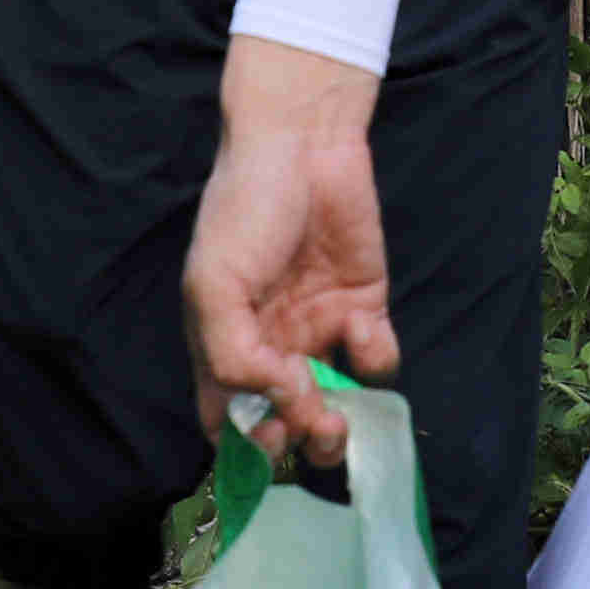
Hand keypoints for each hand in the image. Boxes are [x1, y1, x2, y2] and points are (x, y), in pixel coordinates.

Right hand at [186, 36, 395, 467]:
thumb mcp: (214, 283)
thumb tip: (276, 401)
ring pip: (332, 406)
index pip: (226, 418)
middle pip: (283, 421)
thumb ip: (232, 353)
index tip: (264, 443)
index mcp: (222, 343)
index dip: (243, 445)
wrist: (304, 144)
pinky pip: (374, 361)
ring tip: (336, 414)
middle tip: (310, 425)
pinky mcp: (364, 308)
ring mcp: (318, 331)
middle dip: (296, 439)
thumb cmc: (246, 207)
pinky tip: (361, 330)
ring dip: (336, 424)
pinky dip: (373, 360)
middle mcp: (270, 346)